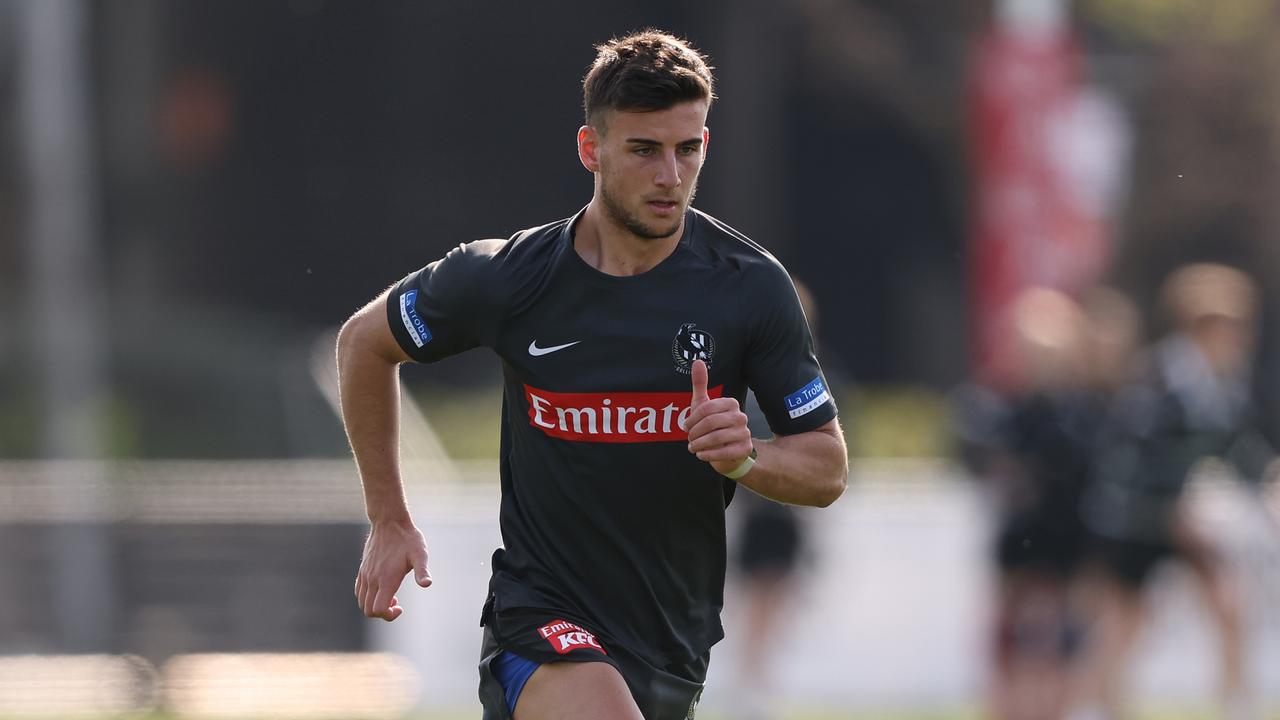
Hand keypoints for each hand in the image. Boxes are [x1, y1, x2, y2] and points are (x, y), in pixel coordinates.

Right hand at [355, 520, 431, 621]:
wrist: (389, 522)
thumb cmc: (408, 538)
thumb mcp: (420, 554)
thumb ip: (422, 571)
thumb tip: (427, 584)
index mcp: (386, 579)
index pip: (378, 610)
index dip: (388, 615)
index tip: (400, 607)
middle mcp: (372, 579)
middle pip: (368, 610)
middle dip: (382, 613)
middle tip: (397, 603)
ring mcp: (365, 575)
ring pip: (362, 602)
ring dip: (374, 605)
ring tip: (391, 595)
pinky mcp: (362, 570)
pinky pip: (359, 591)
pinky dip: (367, 597)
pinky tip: (381, 588)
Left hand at [685, 359, 752, 474]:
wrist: (728, 452)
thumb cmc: (713, 426)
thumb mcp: (704, 405)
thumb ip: (700, 384)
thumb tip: (697, 361)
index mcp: (731, 403)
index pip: (707, 408)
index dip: (692, 419)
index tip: (686, 427)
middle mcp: (741, 416)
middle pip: (710, 423)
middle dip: (695, 433)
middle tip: (689, 439)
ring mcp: (745, 433)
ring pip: (716, 438)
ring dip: (699, 444)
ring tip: (693, 447)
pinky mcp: (745, 449)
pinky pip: (723, 452)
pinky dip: (707, 454)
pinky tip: (701, 454)